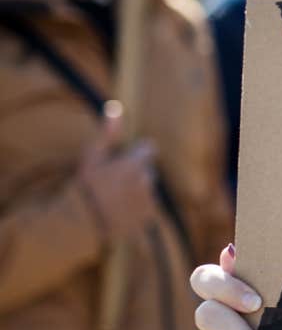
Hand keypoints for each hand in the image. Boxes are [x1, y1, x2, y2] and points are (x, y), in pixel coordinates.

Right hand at [76, 102, 157, 240]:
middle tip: (112, 181)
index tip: (120, 160)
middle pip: (147, 168)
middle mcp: (147, 180)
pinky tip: (121, 208)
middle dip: (134, 172)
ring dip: (136, 189)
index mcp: (135, 163)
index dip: (134, 153)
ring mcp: (149, 199)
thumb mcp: (92, 156)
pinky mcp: (149, 215)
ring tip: (114, 196)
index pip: (148, 148)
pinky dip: (138, 205)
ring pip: (148, 186)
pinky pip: (148, 204)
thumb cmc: (86, 185)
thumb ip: (108, 132)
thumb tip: (116, 107)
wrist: (84, 222)